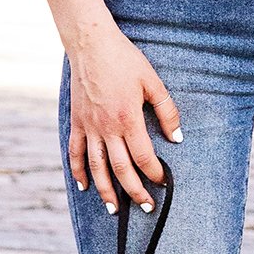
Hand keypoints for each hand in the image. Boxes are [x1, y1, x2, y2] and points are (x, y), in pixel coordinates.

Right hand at [66, 19, 181, 210]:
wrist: (91, 44)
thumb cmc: (125, 60)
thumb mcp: (152, 81)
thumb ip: (167, 111)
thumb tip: (177, 138)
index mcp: (128, 118)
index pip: (143, 156)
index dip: (154, 172)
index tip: (163, 181)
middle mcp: (106, 127)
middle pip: (121, 169)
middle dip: (135, 192)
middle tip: (147, 207)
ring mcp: (89, 126)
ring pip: (97, 167)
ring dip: (105, 191)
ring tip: (114, 209)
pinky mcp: (76, 122)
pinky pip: (75, 152)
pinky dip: (79, 171)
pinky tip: (85, 186)